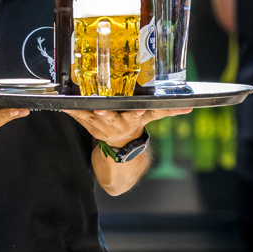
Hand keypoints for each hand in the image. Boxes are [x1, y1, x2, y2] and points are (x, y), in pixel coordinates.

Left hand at [63, 107, 192, 148]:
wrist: (120, 146)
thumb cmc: (134, 123)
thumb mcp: (150, 116)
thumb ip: (166, 109)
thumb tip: (189, 106)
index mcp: (132, 120)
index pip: (136, 116)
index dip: (134, 114)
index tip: (136, 111)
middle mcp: (117, 124)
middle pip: (111, 119)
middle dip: (105, 115)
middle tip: (100, 110)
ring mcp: (102, 127)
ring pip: (92, 118)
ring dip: (83, 112)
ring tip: (74, 105)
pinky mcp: (89, 125)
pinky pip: (79, 117)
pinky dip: (71, 111)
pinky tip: (63, 105)